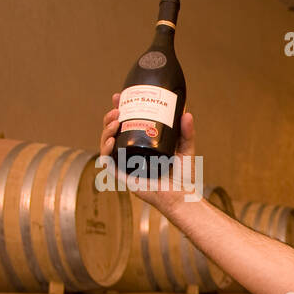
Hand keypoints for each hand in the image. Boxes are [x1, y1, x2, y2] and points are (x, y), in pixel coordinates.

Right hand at [99, 93, 196, 208]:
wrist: (181, 196)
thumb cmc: (183, 177)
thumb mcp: (185, 149)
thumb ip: (187, 132)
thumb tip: (187, 112)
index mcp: (141, 146)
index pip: (125, 124)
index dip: (118, 110)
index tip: (118, 97)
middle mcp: (130, 154)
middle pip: (112, 132)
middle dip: (109, 118)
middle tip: (117, 110)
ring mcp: (125, 165)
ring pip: (106, 144)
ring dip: (106, 130)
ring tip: (115, 121)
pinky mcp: (122, 176)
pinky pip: (108, 162)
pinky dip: (106, 150)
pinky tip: (112, 140)